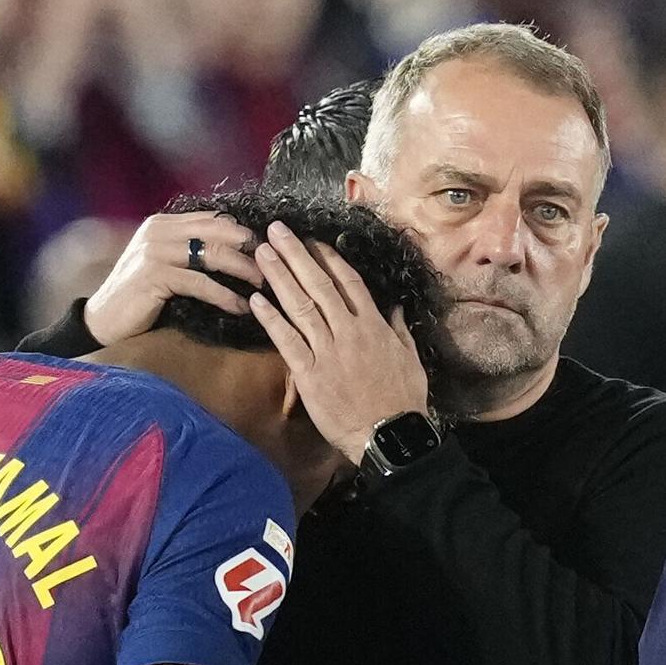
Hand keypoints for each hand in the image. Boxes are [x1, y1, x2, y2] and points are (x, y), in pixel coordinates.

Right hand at [84, 212, 261, 345]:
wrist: (102, 321)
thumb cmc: (138, 297)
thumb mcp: (163, 265)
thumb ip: (188, 251)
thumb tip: (230, 252)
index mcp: (163, 224)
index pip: (212, 219)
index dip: (241, 231)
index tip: (266, 248)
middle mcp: (159, 231)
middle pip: (217, 232)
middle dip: (249, 248)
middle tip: (273, 265)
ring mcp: (155, 251)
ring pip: (212, 254)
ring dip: (243, 270)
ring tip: (263, 285)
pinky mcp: (155, 276)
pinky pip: (200, 283)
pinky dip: (224, 296)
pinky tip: (240, 307)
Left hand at [249, 221, 428, 463]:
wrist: (388, 433)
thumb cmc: (403, 398)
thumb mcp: (410, 358)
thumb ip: (400, 329)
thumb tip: (395, 307)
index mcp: (374, 325)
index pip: (348, 282)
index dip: (327, 258)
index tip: (312, 240)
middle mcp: (348, 330)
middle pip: (318, 285)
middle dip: (295, 255)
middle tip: (275, 231)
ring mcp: (327, 350)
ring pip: (300, 305)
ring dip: (279, 276)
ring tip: (261, 253)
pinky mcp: (310, 373)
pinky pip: (287, 341)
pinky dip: (271, 319)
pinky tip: (255, 300)